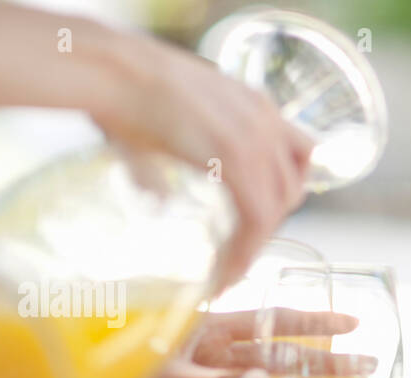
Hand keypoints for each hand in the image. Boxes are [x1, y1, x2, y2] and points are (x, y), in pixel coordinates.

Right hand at [0, 3, 309, 289]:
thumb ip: (165, 164)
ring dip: (255, 245)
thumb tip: (156, 197)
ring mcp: (256, 140)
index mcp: (256, 106)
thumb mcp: (160, 128)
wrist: (113, 71)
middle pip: (290, 188)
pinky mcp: (238, 162)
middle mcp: (266, 120)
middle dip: (268, 225)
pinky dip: (246, 251)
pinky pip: (257, 219)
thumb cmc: (123, 92)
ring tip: (231, 271)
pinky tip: (228, 272)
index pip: (297, 158)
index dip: (280, 195)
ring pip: (276, 209)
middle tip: (239, 250)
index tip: (259, 222)